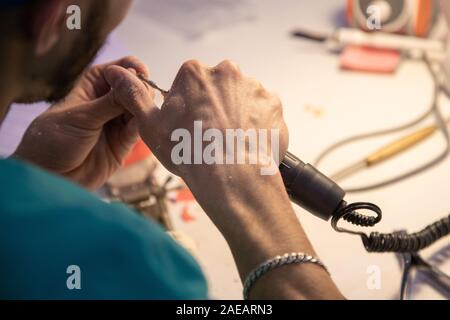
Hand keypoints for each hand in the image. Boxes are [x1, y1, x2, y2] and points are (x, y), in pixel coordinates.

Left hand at [14, 56, 150, 189]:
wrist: (48, 179)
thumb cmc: (52, 142)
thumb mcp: (81, 117)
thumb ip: (110, 102)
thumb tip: (135, 79)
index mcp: (89, 90)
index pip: (114, 71)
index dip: (129, 67)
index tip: (141, 70)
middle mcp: (105, 105)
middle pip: (131, 90)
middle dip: (139, 89)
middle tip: (143, 94)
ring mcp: (115, 125)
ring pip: (137, 110)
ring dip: (144, 108)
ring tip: (146, 109)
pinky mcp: (122, 145)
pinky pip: (138, 132)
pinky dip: (145, 126)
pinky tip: (146, 123)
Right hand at [104, 59, 287, 184]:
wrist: (230, 177)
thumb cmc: (188, 152)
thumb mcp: (150, 125)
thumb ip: (134, 95)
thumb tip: (117, 73)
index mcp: (195, 73)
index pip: (191, 82)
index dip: (189, 105)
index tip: (190, 124)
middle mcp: (227, 72)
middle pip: (218, 88)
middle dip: (214, 106)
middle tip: (210, 135)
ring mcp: (254, 88)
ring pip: (241, 99)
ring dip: (237, 114)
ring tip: (229, 142)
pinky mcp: (274, 105)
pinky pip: (263, 112)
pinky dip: (256, 125)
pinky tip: (246, 143)